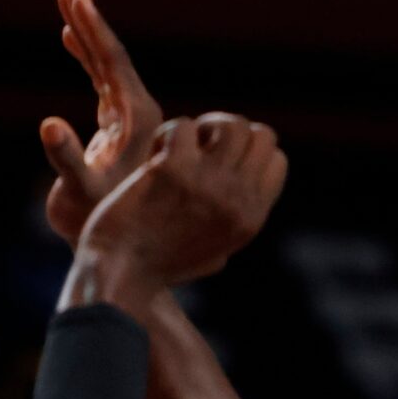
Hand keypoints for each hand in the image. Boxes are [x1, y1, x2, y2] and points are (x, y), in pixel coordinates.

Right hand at [38, 0, 163, 244]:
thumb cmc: (101, 226)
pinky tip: (69, 37)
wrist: (121, 254)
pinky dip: (84, 56)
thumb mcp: (79, 193)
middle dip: (90, 18)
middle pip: (111, 55)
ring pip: (105, 65)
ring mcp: (124, 120)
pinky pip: (98, 81)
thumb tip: (48, 123)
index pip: (113, 62)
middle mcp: (135, 115)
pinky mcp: (112, 130)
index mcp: (136, 119)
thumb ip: (67, 160)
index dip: (93, 27)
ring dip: (86, 31)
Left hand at [70, 114, 287, 308]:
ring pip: (232, 123)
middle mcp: (238, 200)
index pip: (277, 160)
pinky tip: (153, 157)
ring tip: (180, 149)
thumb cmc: (160, 263)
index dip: (247, 152)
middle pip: (261, 135)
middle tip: (200, 150)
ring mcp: (208, 184)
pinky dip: (166, 135)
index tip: (219, 166)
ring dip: (204, 128)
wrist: (121, 275)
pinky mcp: (173, 169)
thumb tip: (244, 180)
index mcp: (251, 219)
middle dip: (230, 133)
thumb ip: (233, 218)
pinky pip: (184, 126)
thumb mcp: (216, 249)